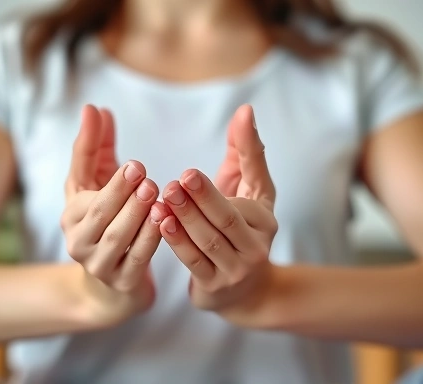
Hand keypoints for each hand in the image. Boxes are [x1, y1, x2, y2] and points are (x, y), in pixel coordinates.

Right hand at [61, 105, 167, 328]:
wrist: (107, 286)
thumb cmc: (103, 223)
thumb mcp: (93, 186)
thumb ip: (92, 147)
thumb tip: (93, 107)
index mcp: (73, 215)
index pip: (86, 192)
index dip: (111, 179)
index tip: (135, 164)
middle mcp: (79, 241)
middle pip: (101, 215)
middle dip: (121, 195)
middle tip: (144, 176)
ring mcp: (99, 264)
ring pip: (119, 238)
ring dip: (138, 216)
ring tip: (156, 197)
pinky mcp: (122, 282)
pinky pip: (138, 259)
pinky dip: (151, 240)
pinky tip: (166, 223)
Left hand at [159, 105, 277, 323]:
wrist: (246, 287)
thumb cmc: (243, 227)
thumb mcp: (251, 190)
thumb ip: (247, 152)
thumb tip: (244, 110)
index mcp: (265, 221)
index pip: (240, 204)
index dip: (211, 191)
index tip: (187, 173)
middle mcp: (256, 247)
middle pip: (225, 222)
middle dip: (198, 202)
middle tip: (173, 183)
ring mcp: (237, 271)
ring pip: (208, 242)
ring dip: (184, 220)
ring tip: (162, 200)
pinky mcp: (215, 287)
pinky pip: (194, 263)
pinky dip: (177, 243)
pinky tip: (161, 224)